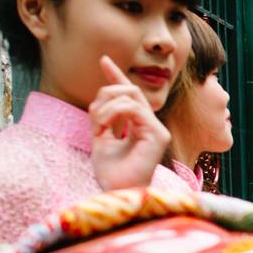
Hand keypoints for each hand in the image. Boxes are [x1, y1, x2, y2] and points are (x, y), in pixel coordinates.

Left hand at [89, 55, 170, 191]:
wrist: (116, 192)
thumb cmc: (111, 173)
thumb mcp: (100, 138)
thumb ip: (102, 118)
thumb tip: (99, 96)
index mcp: (139, 125)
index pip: (129, 94)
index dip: (116, 75)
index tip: (103, 60)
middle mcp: (151, 125)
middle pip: (130, 89)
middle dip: (107, 92)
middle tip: (94, 114)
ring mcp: (157, 129)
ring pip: (131, 96)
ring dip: (107, 107)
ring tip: (97, 126)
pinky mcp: (158, 135)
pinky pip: (134, 109)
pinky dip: (114, 113)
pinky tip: (105, 128)